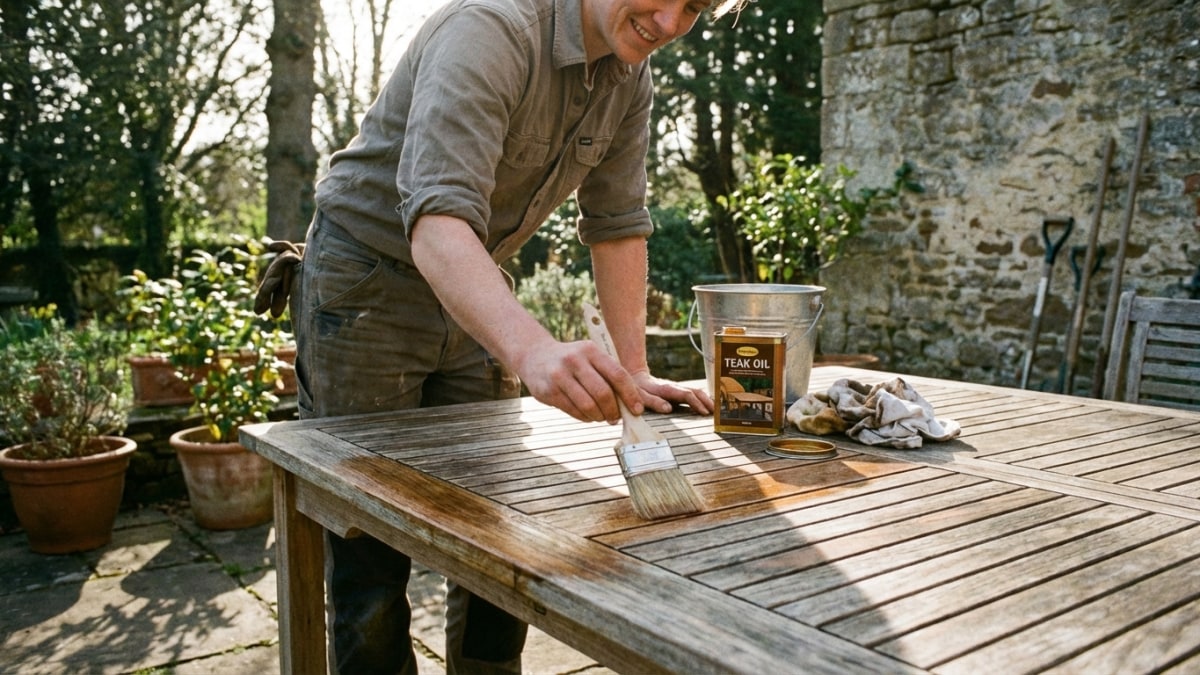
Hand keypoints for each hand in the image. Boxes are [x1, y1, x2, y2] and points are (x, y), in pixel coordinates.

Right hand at [514, 340, 644, 423]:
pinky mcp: (549, 391)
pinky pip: (574, 411)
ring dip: (599, 416)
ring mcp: (560, 375)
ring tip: (601, 417)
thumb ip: (609, 375)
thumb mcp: (590, 357)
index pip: (618, 374)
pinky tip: (587, 415)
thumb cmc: (572, 360)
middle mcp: (575, 360)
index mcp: (591, 350)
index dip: (630, 395)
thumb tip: (633, 402)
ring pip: (588, 405)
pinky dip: (585, 417)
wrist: (535, 355)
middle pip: (603, 393)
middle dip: (613, 410)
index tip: (637, 409)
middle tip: (616, 418)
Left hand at [629, 370, 713, 415]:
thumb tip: (668, 409)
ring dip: (707, 399)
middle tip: (716, 412)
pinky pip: (693, 393)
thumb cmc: (637, 389)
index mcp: (667, 389)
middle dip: (707, 401)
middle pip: (695, 391)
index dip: (696, 403)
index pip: (686, 395)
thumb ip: (653, 402)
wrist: (635, 376)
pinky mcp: (677, 391)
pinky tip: (708, 405)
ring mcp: (677, 388)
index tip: (704, 412)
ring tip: (716, 410)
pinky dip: (702, 398)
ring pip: (696, 391)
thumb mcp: (641, 396)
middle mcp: (674, 387)